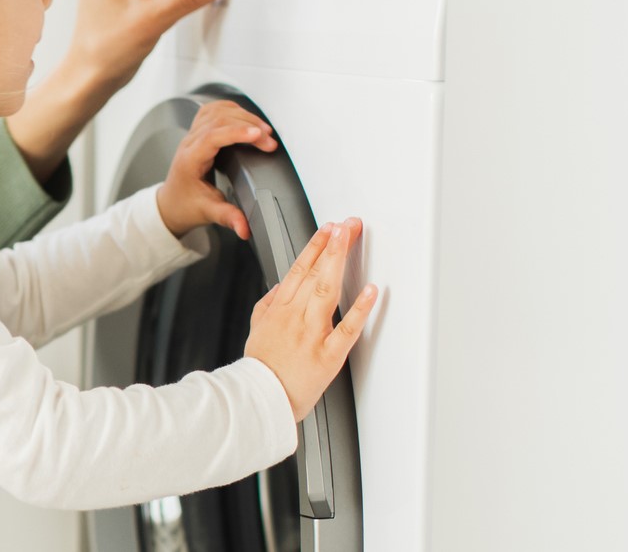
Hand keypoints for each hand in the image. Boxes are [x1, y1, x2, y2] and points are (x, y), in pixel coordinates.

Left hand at [153, 100, 274, 237]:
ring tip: (263, 130)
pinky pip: (212, 111)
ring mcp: (192, 135)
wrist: (171, 203)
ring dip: (242, 116)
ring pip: (216, 112)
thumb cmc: (186, 205)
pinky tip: (245, 118)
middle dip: (248, 126)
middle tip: (269, 142)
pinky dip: (232, 111)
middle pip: (218, 121)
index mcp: (190, 160)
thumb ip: (227, 218)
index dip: (235, 133)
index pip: (211, 137)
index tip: (258, 135)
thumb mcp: (207, 213)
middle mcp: (189, 143)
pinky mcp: (198, 132)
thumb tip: (245, 228)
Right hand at [245, 218, 377, 421]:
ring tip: (350, 240)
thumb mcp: (256, 329)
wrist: (260, 400)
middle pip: (314, 273)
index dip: (314, 246)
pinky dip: (359, 309)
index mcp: (280, 310)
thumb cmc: (262, 369)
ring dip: (338, 261)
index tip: (328, 229)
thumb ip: (268, 304)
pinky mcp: (328, 355)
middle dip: (331, 245)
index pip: (298, 270)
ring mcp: (312, 334)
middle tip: (346, 226)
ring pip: (327, 291)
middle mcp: (295, 317)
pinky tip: (370, 290)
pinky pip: (347, 329)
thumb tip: (281, 286)